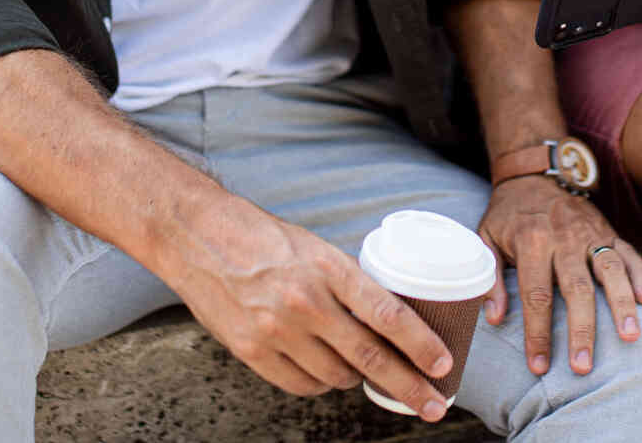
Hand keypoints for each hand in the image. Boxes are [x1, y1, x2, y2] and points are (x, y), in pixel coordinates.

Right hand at [166, 201, 455, 420]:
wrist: (198, 237)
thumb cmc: (261, 237)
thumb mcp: (314, 248)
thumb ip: (346, 283)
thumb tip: (385, 319)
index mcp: (327, 268)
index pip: (387, 313)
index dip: (420, 344)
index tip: (443, 365)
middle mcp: (305, 302)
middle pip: (369, 358)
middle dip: (409, 386)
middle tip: (433, 405)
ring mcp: (276, 331)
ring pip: (336, 377)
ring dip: (356, 379)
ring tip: (362, 370)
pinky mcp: (251, 352)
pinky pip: (301, 385)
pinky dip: (320, 384)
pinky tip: (325, 373)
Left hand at [476, 174, 641, 376]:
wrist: (534, 173)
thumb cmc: (508, 214)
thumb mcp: (486, 238)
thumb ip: (490, 278)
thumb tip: (495, 319)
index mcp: (531, 242)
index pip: (536, 295)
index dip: (538, 333)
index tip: (539, 366)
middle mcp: (564, 238)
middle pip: (576, 289)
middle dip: (581, 330)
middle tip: (583, 366)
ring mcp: (590, 233)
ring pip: (610, 270)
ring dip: (621, 304)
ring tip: (630, 337)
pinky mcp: (608, 230)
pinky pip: (628, 253)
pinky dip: (640, 275)